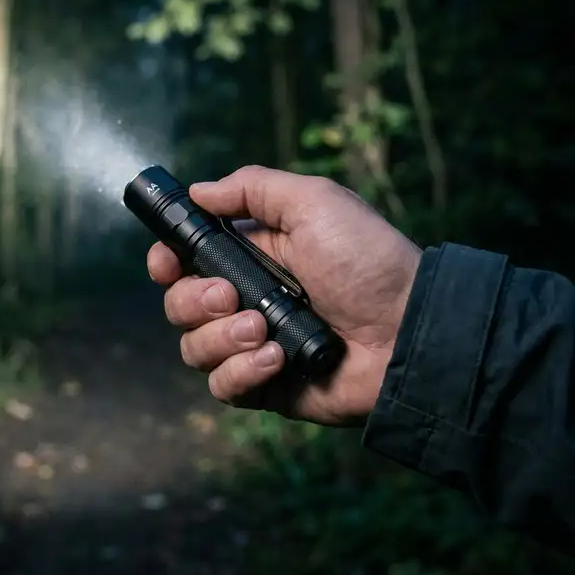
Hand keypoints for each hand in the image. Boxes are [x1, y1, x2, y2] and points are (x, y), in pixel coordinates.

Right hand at [147, 165, 421, 425]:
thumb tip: (199, 190)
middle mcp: (244, 300)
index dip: (166, 261)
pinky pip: (221, 385)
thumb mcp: (314, 203)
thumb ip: (253, 188)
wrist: (408, 330)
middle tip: (231, 297)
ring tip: (265, 329)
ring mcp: (252, 344)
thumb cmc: (367, 261)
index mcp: (251, 256)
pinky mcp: (264, 384)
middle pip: (178, 304)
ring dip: (222, 337)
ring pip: (193, 348)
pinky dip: (242, 372)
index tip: (166, 263)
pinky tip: (277, 359)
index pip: (185, 260)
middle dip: (194, 301)